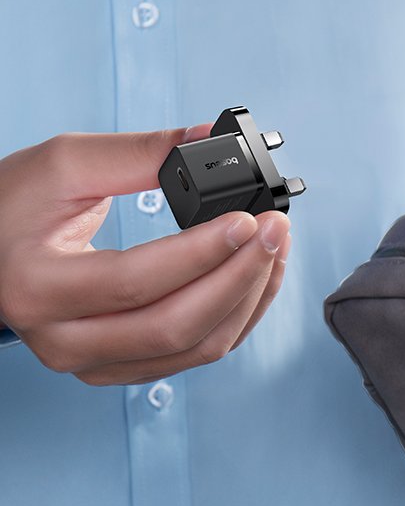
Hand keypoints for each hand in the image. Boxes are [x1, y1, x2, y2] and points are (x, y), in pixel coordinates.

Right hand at [0, 125, 290, 384]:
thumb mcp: (64, 165)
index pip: (137, 281)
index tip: (248, 221)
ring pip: (196, 347)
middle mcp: (65, 339)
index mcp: (40, 288)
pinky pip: (196, 352)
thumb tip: (208, 140)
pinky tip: (256, 278)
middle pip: (176, 326)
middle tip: (276, 232)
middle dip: (241, 277)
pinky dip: (237, 316)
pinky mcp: (122, 365)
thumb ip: (139, 153)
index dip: (203, 253)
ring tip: (275, 250)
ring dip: (249, 299)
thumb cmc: (12, 210)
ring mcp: (95, 362)